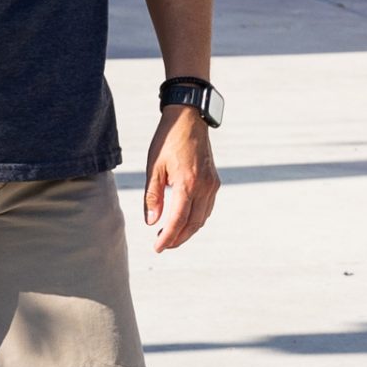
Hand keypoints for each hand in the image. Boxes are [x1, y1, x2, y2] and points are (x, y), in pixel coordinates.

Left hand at [144, 106, 219, 251]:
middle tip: (162, 245)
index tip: (157, 248)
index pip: (177, 220)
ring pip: (202, 218)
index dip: (167, 238)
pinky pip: (207, 208)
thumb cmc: (168, 140)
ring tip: (170, 235)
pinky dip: (196, 218)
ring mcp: (212, 184)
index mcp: (187, 183)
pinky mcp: (215, 181)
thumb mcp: (154, 167)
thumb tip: (151, 222)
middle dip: (178, 239)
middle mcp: (204, 187)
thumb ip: (152, 196)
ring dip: (187, 230)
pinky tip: (184, 219)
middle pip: (193, 224)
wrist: (189, 118)